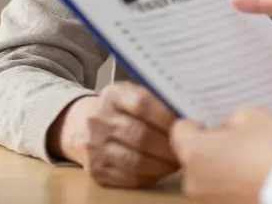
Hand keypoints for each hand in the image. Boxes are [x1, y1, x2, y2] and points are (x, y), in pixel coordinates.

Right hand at [49, 82, 178, 187]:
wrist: (81, 126)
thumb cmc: (119, 110)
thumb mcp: (132, 93)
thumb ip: (157, 100)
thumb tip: (191, 115)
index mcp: (112, 95)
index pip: (142, 104)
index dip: (167, 118)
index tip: (188, 126)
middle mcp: (99, 119)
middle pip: (140, 135)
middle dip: (169, 146)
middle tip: (188, 150)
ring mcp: (94, 146)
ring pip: (135, 161)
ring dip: (162, 165)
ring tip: (176, 162)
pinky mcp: (95, 170)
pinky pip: (128, 178)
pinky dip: (149, 176)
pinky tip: (160, 170)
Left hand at [171, 109, 271, 203]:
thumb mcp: (252, 115)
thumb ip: (230, 120)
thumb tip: (227, 131)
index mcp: (193, 153)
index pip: (179, 130)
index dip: (197, 123)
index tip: (214, 124)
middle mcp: (193, 182)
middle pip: (193, 157)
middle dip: (211, 148)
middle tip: (240, 143)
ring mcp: (208, 203)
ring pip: (208, 177)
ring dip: (223, 169)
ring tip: (252, 163)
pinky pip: (222, 194)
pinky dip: (234, 187)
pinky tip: (255, 179)